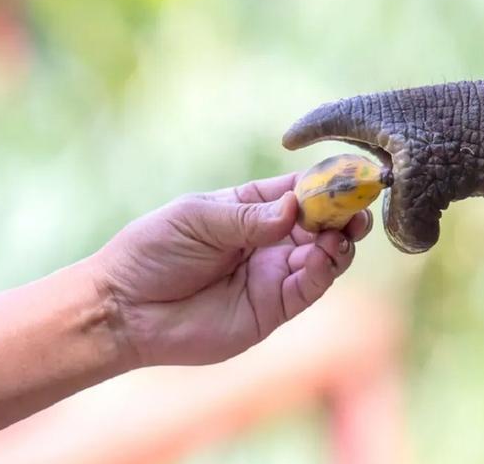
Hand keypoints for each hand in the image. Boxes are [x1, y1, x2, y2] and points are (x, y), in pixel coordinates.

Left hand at [90, 173, 371, 366]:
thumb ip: (249, 216)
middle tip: (358, 208)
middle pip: (323, 222)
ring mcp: (274, 274)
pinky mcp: (273, 308)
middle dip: (345, 213)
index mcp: (252, 207)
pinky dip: (322, 270)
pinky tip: (320, 256)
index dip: (328, 182)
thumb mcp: (198, 218)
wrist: (125, 308)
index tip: (353, 175)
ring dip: (340, 241)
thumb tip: (296, 206)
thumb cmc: (153, 251)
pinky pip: (309, 287)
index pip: (301, 190)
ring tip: (340, 233)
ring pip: (326, 255)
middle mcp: (270, 239)